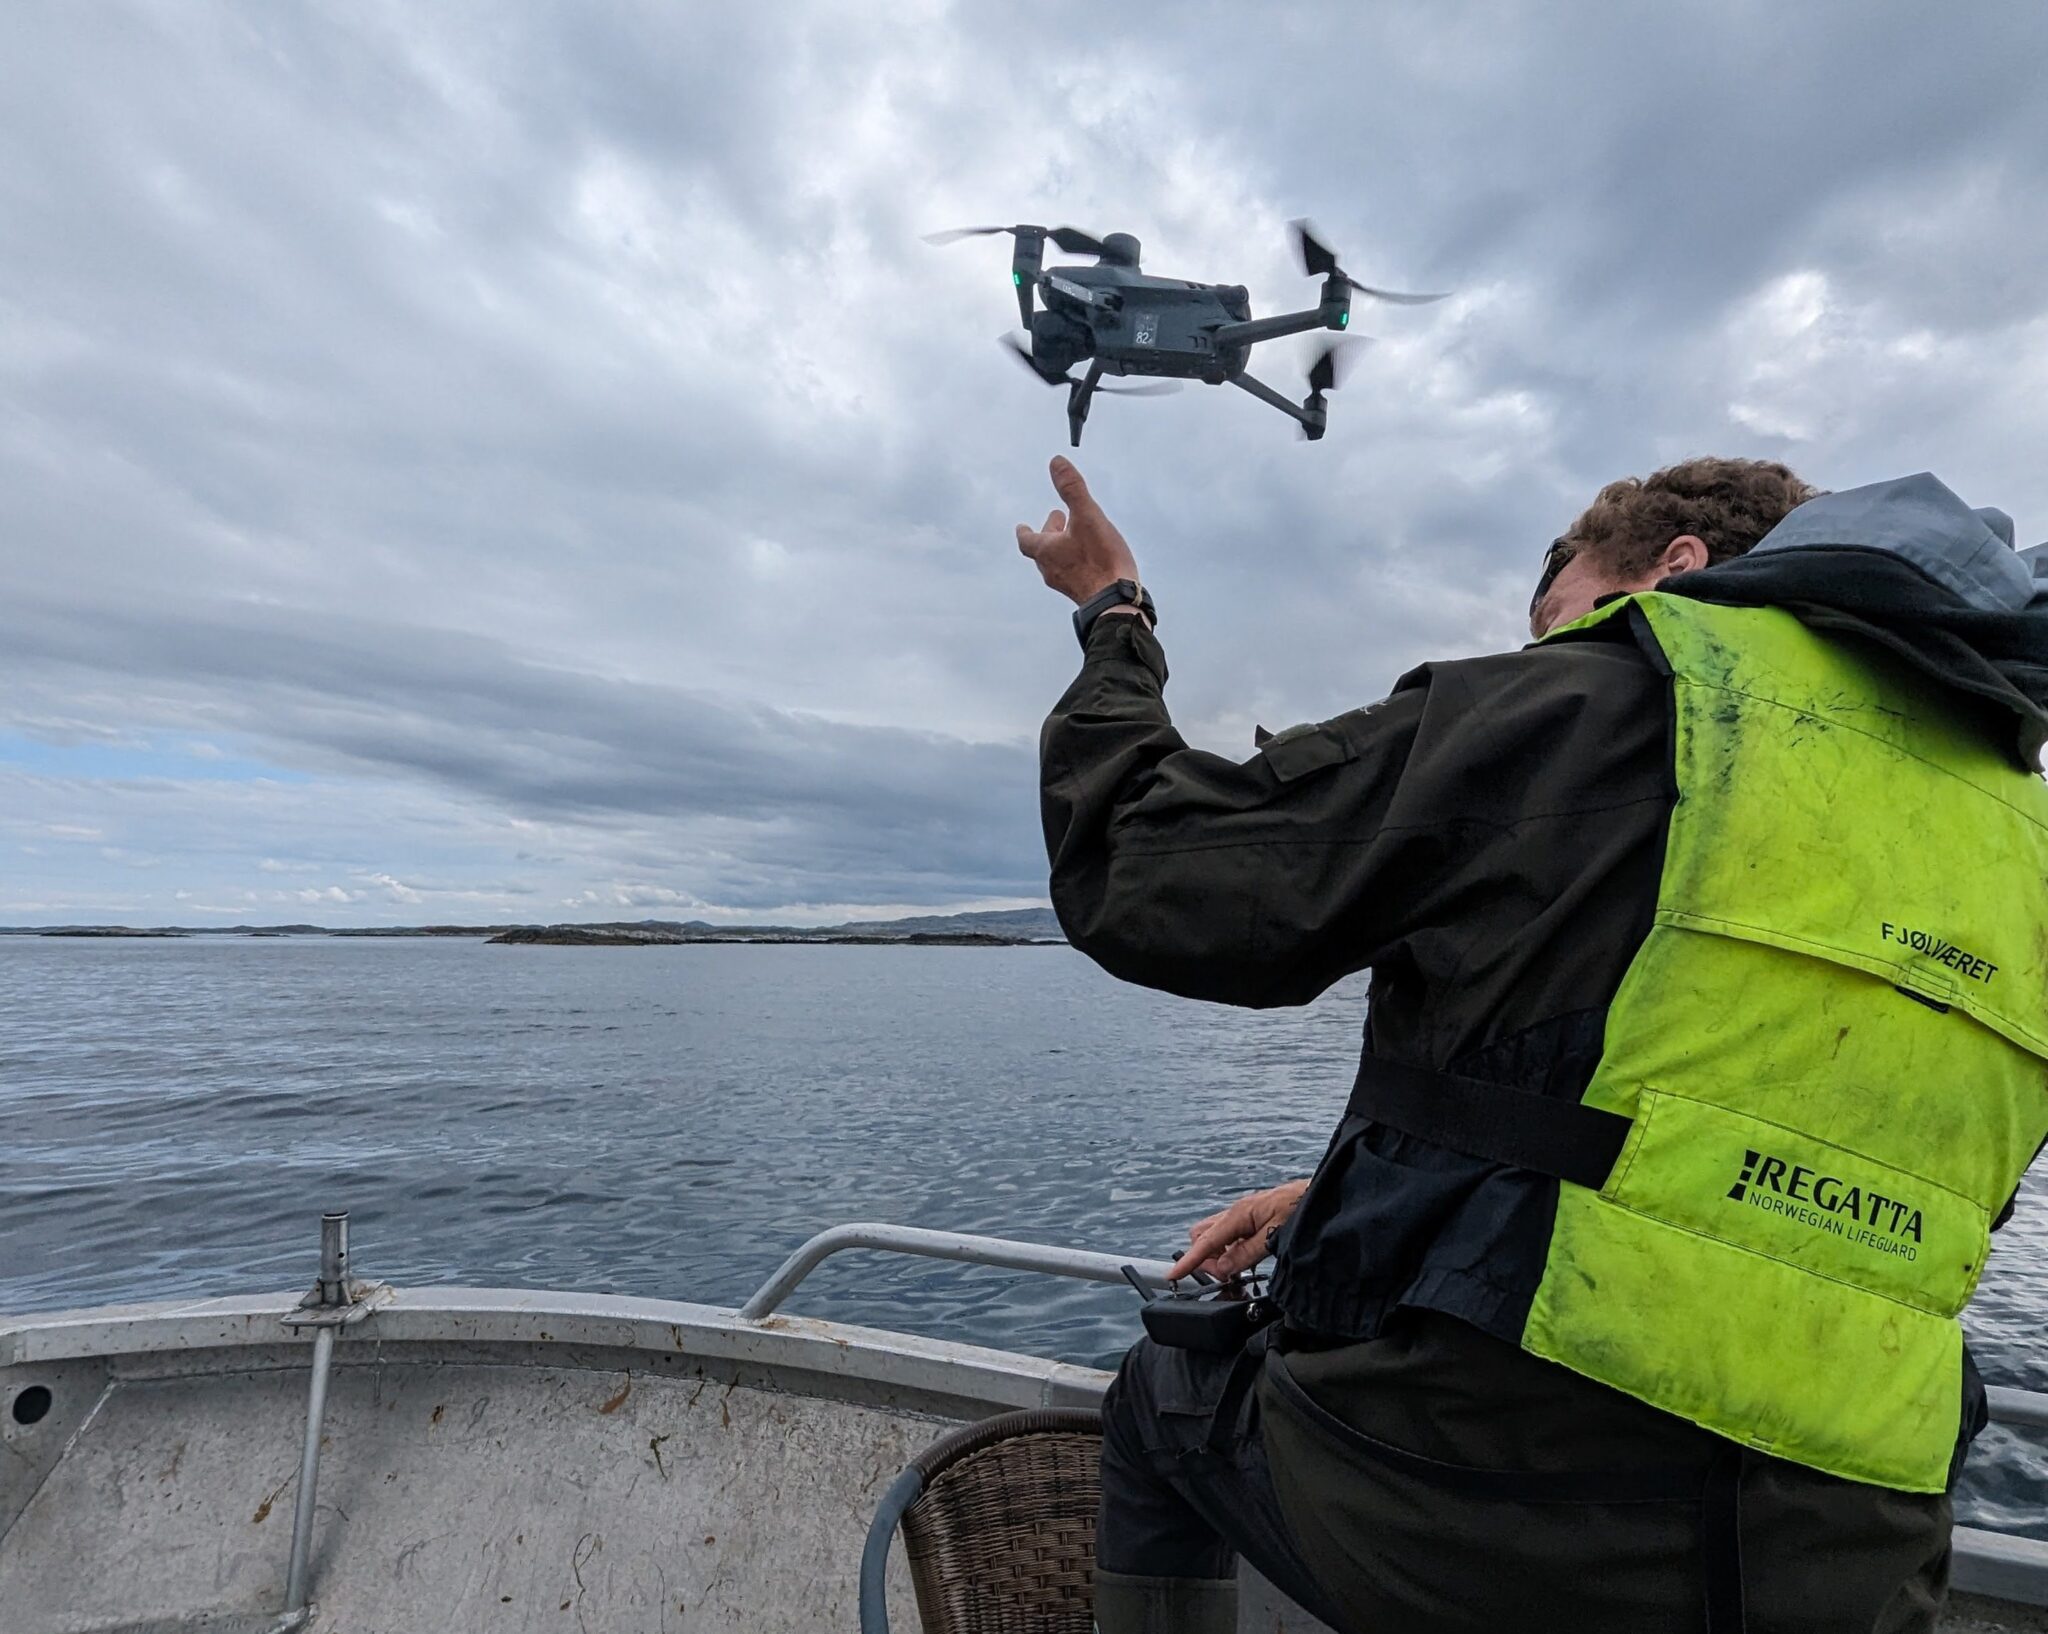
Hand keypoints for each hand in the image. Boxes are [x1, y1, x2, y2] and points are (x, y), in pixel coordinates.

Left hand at [1015, 455, 1140, 605]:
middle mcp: (1051, 570)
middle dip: (1048, 534)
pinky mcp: (1083, 593)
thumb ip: (1072, 489)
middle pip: (1042, 551)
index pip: (1027, 540)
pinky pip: (1073, 574)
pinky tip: (1090, 558)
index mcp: (1046, 551)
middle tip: (1056, 521)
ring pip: (1057, 563)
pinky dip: (1075, 561)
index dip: (1025, 531)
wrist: (1117, 601)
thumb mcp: (1087, 516)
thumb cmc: (1100, 560)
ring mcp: (1066, 584)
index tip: (1022, 526)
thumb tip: (1056, 462)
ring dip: (1062, 547)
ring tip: (1074, 537)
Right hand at [1168, 1179, 1309, 1280]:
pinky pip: (1230, 1235)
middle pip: (1202, 1236)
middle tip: (1224, 1276)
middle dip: (1205, 1258)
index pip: (1205, 1241)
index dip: (1189, 1260)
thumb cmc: (1302, 1207)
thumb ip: (1246, 1253)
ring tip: (1237, 1270)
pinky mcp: (1252, 1218)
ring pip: (1215, 1236)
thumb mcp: (1274, 1235)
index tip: (1173, 1274)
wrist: (1320, 1192)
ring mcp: (1243, 1214)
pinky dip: (1230, 1250)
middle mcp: (1236, 1212)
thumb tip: (1222, 1268)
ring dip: (1219, 1255)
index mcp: (1239, 1215)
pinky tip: (1246, 1260)